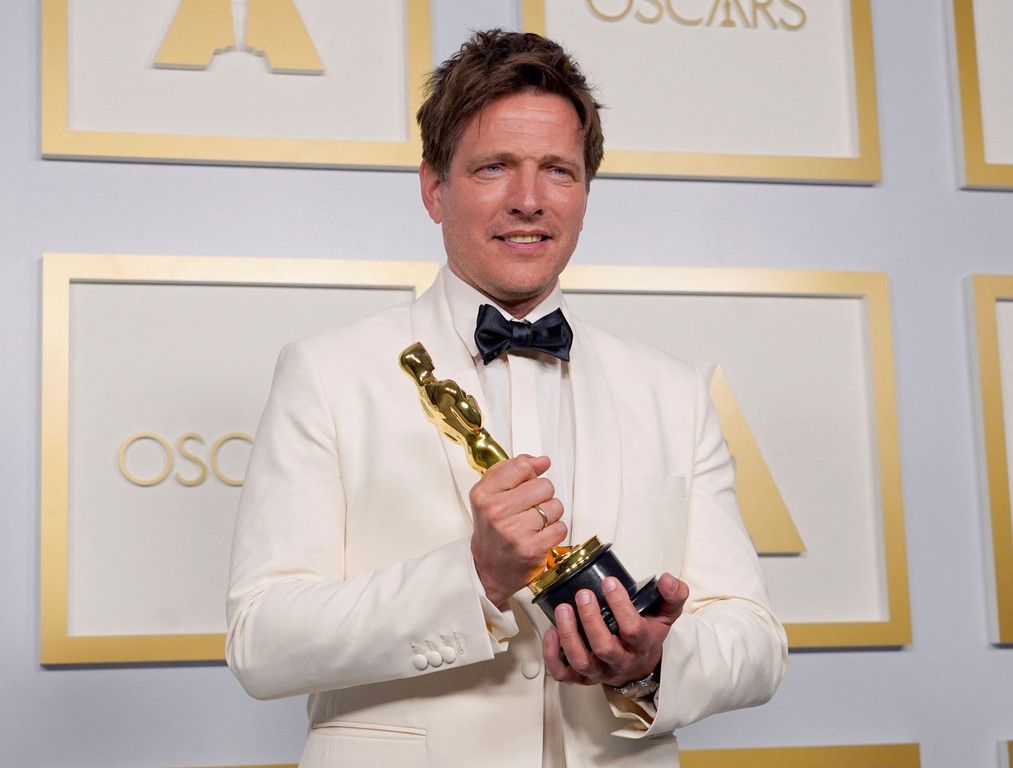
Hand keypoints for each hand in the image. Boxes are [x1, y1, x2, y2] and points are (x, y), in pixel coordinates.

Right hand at [470, 455, 566, 607]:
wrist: (489, 570)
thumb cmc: (492, 532)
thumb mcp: (491, 496)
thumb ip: (513, 472)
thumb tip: (541, 460)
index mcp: (484, 494)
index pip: (521, 466)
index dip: (531, 472)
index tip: (530, 479)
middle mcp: (496, 512)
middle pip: (543, 486)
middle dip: (542, 496)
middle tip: (529, 508)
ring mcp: (514, 531)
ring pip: (555, 506)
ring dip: (550, 515)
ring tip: (535, 524)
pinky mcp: (531, 549)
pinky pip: (560, 527)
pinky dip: (555, 531)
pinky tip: (540, 536)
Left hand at [542, 572, 687, 687]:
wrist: (640, 665)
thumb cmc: (648, 634)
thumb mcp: (666, 613)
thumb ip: (672, 595)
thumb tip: (667, 579)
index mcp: (641, 644)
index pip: (633, 629)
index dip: (621, 605)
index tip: (609, 582)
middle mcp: (620, 661)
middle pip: (605, 648)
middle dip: (591, 620)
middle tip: (583, 594)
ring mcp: (599, 671)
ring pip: (581, 661)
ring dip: (569, 636)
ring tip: (563, 609)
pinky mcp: (581, 676)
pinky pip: (563, 674)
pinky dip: (553, 656)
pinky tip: (550, 633)